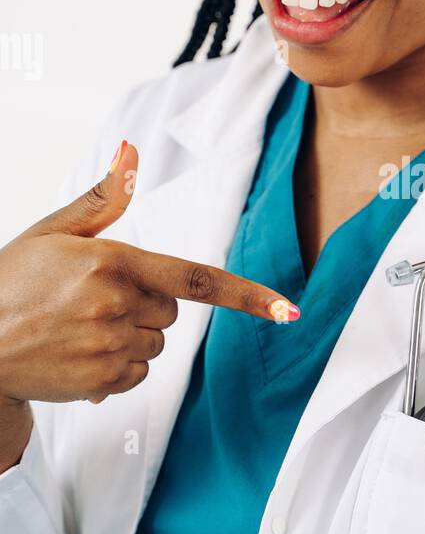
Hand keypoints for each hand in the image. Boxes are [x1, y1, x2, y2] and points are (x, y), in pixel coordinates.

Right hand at [0, 139, 299, 406]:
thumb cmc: (10, 282)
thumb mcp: (53, 231)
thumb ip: (102, 199)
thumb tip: (131, 152)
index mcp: (111, 261)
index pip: (195, 279)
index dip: (246, 296)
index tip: (287, 309)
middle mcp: (115, 305)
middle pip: (172, 310)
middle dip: (146, 302)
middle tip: (92, 298)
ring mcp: (109, 347)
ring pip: (156, 342)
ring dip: (131, 335)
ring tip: (79, 326)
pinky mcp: (102, 381)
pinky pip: (138, 373)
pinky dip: (118, 365)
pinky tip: (79, 352)